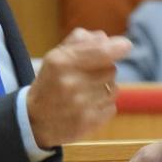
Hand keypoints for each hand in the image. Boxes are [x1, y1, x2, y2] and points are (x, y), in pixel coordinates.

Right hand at [26, 29, 129, 148]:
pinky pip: (111, 106)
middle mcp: (71, 83)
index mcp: (61, 62)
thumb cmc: (50, 82)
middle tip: (88, 76)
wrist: (35, 120)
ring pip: (114, 88)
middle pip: (111, 69)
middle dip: (105, 69)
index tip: (126, 46)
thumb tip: (105, 38)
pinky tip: (88, 106)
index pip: (99, 52)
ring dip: (106, 88)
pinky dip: (104, 105)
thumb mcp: (56, 56)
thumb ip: (79, 42)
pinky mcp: (89, 122)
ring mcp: (81, 105)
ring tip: (87, 92)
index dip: (116, 48)